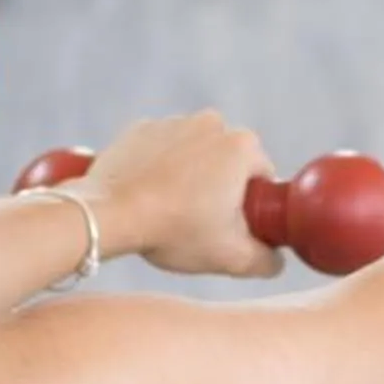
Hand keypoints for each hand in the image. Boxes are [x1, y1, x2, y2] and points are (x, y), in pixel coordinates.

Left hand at [75, 112, 283, 279]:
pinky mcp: (140, 128)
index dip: (250, 207)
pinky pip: (162, 150)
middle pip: (229, 163)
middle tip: (198, 221)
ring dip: (190, 176)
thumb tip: (275, 259)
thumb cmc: (173, 230)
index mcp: (242, 146)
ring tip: (170, 210)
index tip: (228, 226)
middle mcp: (211, 123)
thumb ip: (268, 261)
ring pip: (195, 155)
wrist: (108, 214)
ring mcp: (173, 122)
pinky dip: (159, 169)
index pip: (262, 179)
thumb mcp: (232, 258)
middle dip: (220, 188)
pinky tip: (148, 196)